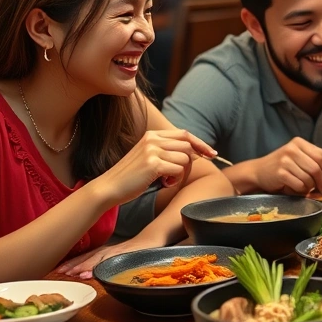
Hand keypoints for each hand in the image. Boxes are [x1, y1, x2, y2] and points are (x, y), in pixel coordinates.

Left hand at [55, 238, 156, 278]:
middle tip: (58, 272)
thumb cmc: (142, 249)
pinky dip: (97, 267)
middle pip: (89, 256)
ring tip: (69, 273)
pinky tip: (88, 274)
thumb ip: (112, 262)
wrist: (158, 236)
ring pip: (96, 258)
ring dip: (82, 266)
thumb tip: (97, 272)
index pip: (88, 256)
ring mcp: (118, 252)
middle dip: (73, 264)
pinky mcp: (126, 253)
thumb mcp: (124, 256)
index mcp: (108, 252)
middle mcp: (111, 250)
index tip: (59, 268)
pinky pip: (108, 261)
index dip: (73, 262)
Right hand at [98, 129, 216, 206]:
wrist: (109, 187)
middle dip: (190, 162)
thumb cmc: (132, 177)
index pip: (184, 134)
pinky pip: (178, 169)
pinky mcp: (153, 163)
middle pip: (188, 145)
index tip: (212, 153)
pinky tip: (163, 183)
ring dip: (180, 172)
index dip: (200, 144)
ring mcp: (152, 150)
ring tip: (166, 179)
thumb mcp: (149, 157)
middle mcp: (152, 139)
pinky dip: (175, 179)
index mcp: (152, 135)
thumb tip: (196, 152)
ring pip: (185, 158)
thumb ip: (167, 151)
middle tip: (177, 176)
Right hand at [254, 137, 321, 193]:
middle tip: (321, 188)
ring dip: (310, 187)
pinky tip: (296, 189)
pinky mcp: (280, 173)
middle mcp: (292, 149)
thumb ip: (315, 162)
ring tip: (306, 188)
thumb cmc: (282, 166)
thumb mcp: (298, 158)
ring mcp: (285, 161)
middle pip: (317, 168)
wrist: (258, 172)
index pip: (321, 154)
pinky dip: (301, 191)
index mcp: (298, 143)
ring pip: (309, 178)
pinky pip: (299, 185)